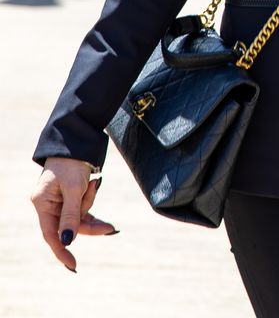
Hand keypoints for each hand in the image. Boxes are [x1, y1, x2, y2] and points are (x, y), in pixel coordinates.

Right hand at [31, 157, 116, 271]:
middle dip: (88, 222)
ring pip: (78, 216)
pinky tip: (94, 184)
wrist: (77, 140)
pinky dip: (90, 201)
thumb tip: (68, 240)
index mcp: (42, 202)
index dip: (62, 251)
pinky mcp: (68, 196)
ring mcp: (58, 200)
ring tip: (93, 182)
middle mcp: (48, 204)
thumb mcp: (74, 188)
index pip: (51, 234)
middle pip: (69, 225)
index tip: (73, 265)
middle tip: (110, 227)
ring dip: (90, 204)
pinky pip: (81, 207)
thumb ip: (71, 215)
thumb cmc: (72, 163)